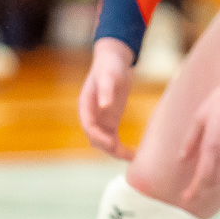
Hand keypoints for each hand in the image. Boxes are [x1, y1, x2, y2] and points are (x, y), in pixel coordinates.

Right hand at [79, 37, 136, 159]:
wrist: (113, 61)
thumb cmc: (109, 66)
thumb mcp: (109, 75)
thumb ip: (106, 90)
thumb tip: (105, 106)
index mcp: (86, 105)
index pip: (89, 125)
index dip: (98, 136)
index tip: (111, 144)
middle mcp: (91, 116)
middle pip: (96, 138)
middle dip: (108, 148)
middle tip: (125, 155)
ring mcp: (100, 120)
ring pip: (104, 142)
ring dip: (115, 152)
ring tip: (132, 157)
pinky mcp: (110, 121)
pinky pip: (113, 139)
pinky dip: (120, 148)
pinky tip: (133, 154)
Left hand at [178, 56, 219, 206]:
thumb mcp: (199, 118)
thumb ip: (190, 142)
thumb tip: (181, 160)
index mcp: (212, 147)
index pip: (202, 179)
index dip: (193, 192)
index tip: (185, 199)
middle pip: (213, 183)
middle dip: (201, 191)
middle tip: (189, 196)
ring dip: (212, 185)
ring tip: (201, 188)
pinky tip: (217, 176)